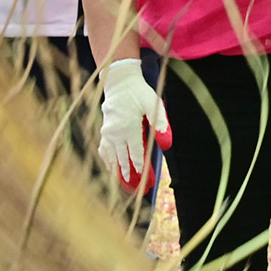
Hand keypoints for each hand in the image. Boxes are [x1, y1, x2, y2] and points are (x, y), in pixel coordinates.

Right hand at [97, 58, 168, 194]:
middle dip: (130, 173)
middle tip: (137, 188)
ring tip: (124, 182)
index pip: (135, 153)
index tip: (144, 180)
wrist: (120, 82)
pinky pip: (104, 150)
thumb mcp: (154, 105)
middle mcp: (115, 133)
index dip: (140, 167)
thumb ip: (160, 124)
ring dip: (118, 169)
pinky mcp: (104, 131)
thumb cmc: (139, 93)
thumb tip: (166, 144)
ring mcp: (107, 133)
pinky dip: (108, 160)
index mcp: (128, 128)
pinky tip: (111, 168)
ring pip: (111, 156)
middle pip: (123, 158)